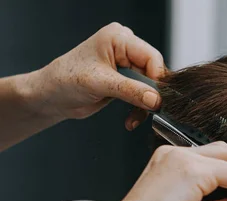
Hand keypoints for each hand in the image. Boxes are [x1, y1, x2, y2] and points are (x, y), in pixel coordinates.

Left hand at [27, 22, 163, 129]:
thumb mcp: (100, 84)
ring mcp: (126, 65)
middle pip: (154, 72)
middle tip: (148, 111)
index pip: (151, 57)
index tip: (157, 99)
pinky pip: (144, 96)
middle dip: (150, 95)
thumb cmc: (64, 80)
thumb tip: (156, 99)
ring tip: (135, 118)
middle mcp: (125, 48)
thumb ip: (131, 90)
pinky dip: (140, 109)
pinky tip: (131, 118)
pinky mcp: (126, 81)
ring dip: (145, 106)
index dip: (156, 79)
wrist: (51, 97)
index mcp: (119, 38)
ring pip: (151, 87)